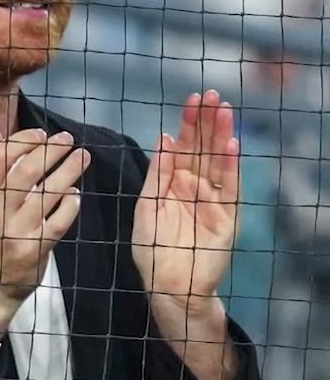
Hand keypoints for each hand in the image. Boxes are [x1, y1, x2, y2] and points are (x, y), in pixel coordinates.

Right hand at [0, 128, 88, 342]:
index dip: (23, 141)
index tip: (40, 134)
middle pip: (27, 171)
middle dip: (51, 150)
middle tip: (68, 140)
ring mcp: (18, 231)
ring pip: (48, 193)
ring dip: (69, 171)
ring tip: (82, 157)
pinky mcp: (37, 248)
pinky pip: (61, 219)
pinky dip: (71, 202)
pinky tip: (75, 193)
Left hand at [134, 90, 240, 312]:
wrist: (168, 285)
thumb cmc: (152, 249)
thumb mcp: (147, 206)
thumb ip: (158, 174)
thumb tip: (164, 138)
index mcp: (174, 184)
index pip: (183, 147)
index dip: (188, 123)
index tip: (192, 99)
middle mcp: (196, 187)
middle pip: (203, 148)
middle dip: (207, 122)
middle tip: (211, 95)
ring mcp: (213, 200)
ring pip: (218, 162)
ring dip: (221, 136)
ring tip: (224, 111)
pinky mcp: (227, 216)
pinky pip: (230, 187)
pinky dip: (231, 166)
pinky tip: (231, 145)